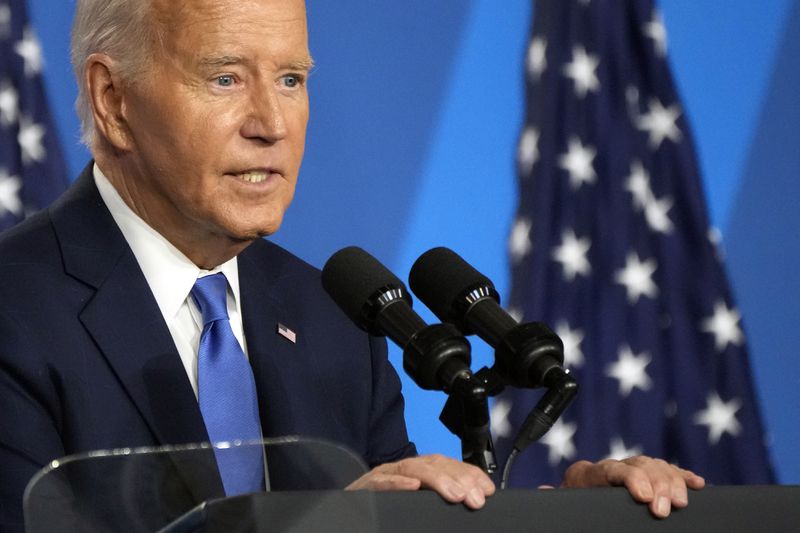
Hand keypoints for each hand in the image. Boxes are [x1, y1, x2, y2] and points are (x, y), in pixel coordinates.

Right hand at [346, 454, 495, 508]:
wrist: (344, 513)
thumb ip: (435, 499)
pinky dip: (396, 483)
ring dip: (436, 480)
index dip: (469, 474)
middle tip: (476, 498)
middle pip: (433, 464)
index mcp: (417, 472)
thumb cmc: (381, 508)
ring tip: (455, 494)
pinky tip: (412, 487)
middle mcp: (402, 470)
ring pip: (412, 469)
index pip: (447, 465)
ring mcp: (383, 475)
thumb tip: (472, 501)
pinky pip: (380, 482)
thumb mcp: (416, 503)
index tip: (488, 490)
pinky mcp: (365, 486)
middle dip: (458, 479)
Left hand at [562, 455, 705, 517]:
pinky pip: (668, 472)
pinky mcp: (647, 477)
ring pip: (656, 466)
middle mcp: (612, 467)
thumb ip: (554, 496)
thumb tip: (543, 489)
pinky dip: (682, 477)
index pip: (612, 469)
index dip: (631, 478)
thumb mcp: (561, 501)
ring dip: (672, 482)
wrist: (575, 494)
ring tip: (681, 502)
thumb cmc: (570, 502)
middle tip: (665, 508)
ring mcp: (632, 470)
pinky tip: (698, 484)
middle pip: (640, 466)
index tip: (643, 495)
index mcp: (588, 473)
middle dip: (657, 484)